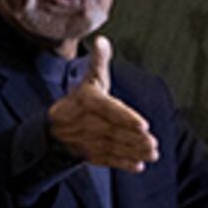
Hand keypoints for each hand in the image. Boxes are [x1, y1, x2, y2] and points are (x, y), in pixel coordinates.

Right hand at [46, 37, 160, 172]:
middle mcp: (87, 122)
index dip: (126, 117)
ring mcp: (88, 140)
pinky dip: (122, 164)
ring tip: (151, 154)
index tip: (143, 124)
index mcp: (88, 102)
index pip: (109, 109)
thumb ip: (99, 62)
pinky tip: (138, 166)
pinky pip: (107, 160)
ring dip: (133, 151)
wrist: (54, 128)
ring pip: (113, 146)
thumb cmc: (80, 101)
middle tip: (153, 143)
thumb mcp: (89, 80)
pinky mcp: (91, 154)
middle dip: (134, 138)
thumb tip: (102, 40)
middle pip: (114, 131)